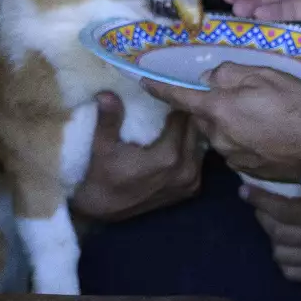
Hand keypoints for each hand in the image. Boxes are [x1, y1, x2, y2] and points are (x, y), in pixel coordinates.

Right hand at [70, 93, 203, 221]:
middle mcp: (185, 170)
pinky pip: (198, 161)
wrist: (103, 209)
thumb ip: (108, 119)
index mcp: (168, 157)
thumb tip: (106, 93)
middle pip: (195, 131)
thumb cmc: (102, 175)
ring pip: (199, 146)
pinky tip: (179, 140)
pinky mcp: (190, 190)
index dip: (176, 102)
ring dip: (191, 132)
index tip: (168, 91)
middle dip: (186, 115)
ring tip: (178, 117)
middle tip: (175, 99)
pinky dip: (191, 149)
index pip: (182, 119)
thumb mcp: (102, 146)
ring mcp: (190, 182)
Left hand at [142, 63, 300, 182]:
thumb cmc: (295, 106)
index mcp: (216, 109)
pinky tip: (263, 135)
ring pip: (219, 133)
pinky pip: (235, 149)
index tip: (143, 82)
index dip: (160, 88)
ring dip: (229, 124)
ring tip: (257, 117)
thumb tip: (208, 79)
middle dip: (211, 107)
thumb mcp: (263, 76)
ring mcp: (230, 155)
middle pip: (202, 117)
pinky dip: (243, 139)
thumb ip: (230, 74)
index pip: (179, 97)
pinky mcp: (246, 169)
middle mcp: (217, 135)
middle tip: (236, 99)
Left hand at [241, 184, 300, 281]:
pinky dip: (284, 260)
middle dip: (263, 217)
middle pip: (278, 234)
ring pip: (280, 254)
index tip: (245, 191)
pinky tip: (286, 246)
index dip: (260, 200)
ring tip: (276, 227)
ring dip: (272, 239)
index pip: (284, 211)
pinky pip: (292, 273)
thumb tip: (258, 186)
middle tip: (262, 209)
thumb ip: (296, 187)